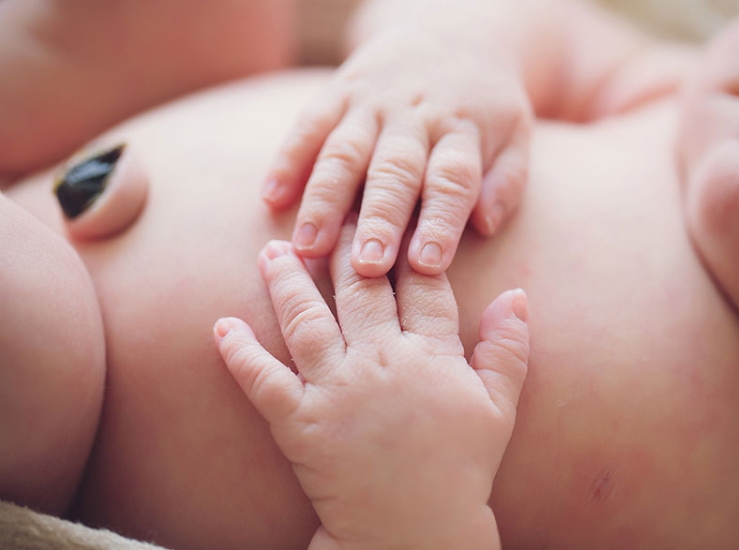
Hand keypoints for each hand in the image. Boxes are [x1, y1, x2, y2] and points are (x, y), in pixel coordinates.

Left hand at [213, 220, 529, 548]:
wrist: (414, 531)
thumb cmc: (461, 470)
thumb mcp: (499, 407)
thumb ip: (507, 347)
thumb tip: (516, 294)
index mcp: (431, 354)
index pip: (418, 284)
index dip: (406, 245)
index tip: (392, 214)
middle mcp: (380, 361)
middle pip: (357, 287)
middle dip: (342, 245)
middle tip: (328, 212)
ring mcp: (335, 391)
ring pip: (306, 319)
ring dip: (286, 280)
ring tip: (273, 249)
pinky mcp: (298, 423)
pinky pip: (261, 380)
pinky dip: (238, 353)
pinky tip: (220, 326)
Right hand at [263, 28, 532, 276]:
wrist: (455, 32)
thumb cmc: (485, 107)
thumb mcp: (514, 136)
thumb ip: (504, 182)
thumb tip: (484, 225)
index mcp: (462, 132)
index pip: (452, 179)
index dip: (440, 221)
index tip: (426, 265)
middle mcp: (415, 116)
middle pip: (395, 170)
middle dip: (379, 219)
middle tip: (365, 267)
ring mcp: (373, 102)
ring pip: (344, 151)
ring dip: (324, 200)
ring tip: (307, 247)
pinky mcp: (340, 91)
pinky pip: (309, 123)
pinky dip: (289, 158)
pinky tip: (271, 198)